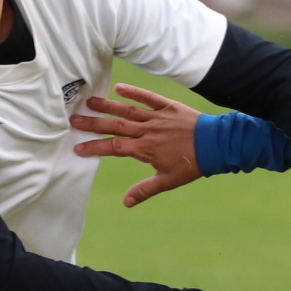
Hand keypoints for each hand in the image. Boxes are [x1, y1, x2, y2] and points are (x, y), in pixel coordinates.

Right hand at [70, 84, 201, 205]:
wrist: (216, 145)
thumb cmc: (192, 164)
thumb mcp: (168, 181)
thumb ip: (144, 190)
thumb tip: (125, 203)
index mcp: (145, 149)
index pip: (114, 147)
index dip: (95, 148)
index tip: (77, 148)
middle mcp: (147, 131)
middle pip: (115, 126)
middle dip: (93, 124)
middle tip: (74, 120)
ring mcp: (157, 117)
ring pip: (128, 110)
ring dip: (108, 106)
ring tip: (89, 101)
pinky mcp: (168, 107)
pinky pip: (149, 98)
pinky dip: (134, 92)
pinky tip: (119, 88)